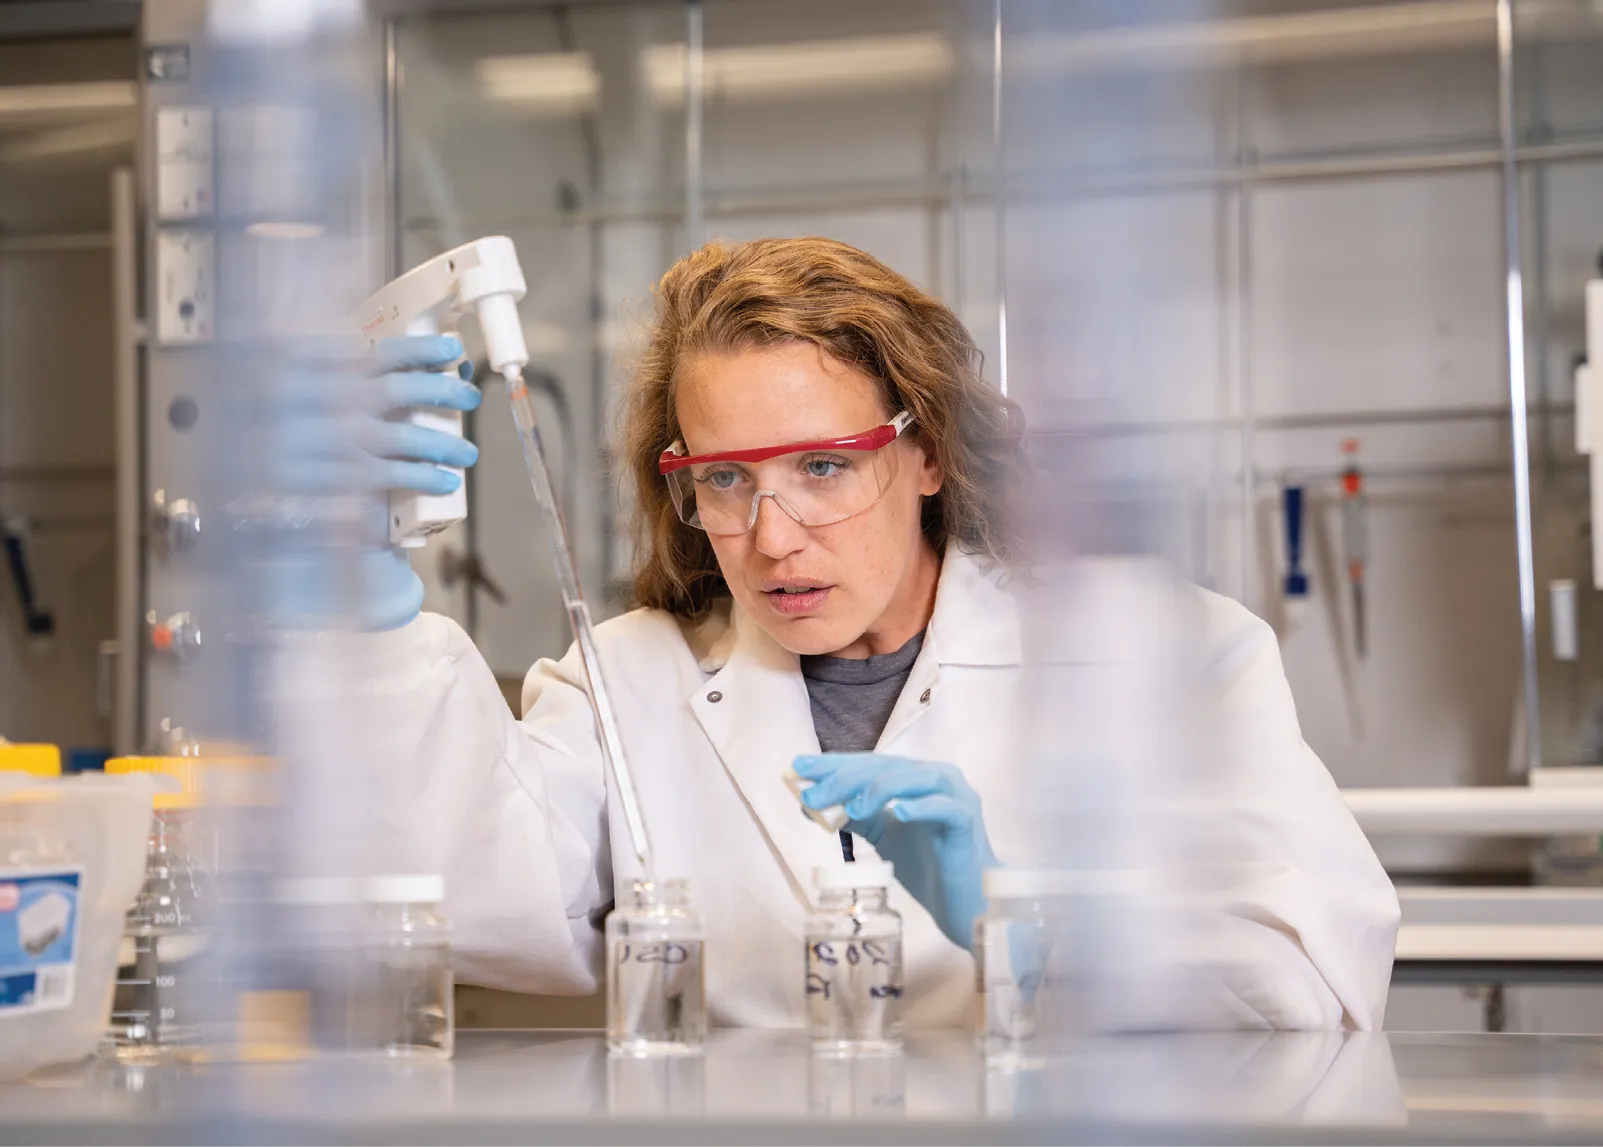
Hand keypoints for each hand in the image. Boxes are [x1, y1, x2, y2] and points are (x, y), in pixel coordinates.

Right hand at [280, 334, 481, 629]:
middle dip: (441, 391)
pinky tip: (445, 481)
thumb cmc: (283, 421)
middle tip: (470, 397)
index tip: (453, 349)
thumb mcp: (298, 381)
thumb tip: (433, 367)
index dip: (422, 349)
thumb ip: (348, 370)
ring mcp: (322, 440)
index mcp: (310, 364)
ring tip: (468, 453)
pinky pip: (387, 477)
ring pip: (399, 437)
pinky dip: (422, 478)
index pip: (379, 353)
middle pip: (396, 390)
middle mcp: (318, 398)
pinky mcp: (324, 478)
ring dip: (443, 444)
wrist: (235, 473)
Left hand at [794, 752, 998, 950]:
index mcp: (917, 778)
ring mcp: (957, 797)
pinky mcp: (968, 822)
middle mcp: (938, 778)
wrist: (965, 904)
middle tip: (811, 794)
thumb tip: (812, 802)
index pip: (871, 764)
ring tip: (850, 807)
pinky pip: (945, 808)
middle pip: (887, 768)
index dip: (835, 765)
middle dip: (845, 778)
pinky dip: (921, 807)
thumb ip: (858, 815)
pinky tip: (898, 813)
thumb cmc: (928, 865)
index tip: (798, 769)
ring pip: (914, 779)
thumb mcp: (884, 836)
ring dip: (879, 789)